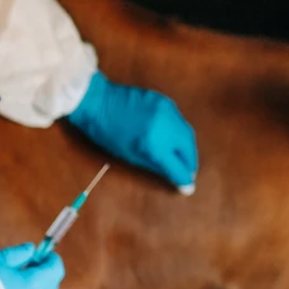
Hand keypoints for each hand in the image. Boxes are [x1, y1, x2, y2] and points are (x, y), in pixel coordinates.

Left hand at [67, 71, 197, 192]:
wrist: (98, 101)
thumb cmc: (107, 134)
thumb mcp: (130, 156)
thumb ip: (156, 166)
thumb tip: (174, 176)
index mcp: (154, 145)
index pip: (178, 166)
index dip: (184, 179)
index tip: (188, 188)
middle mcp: (166, 127)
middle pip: (188, 148)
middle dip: (191, 162)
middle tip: (188, 172)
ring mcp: (167, 110)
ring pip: (187, 132)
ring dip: (188, 148)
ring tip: (184, 158)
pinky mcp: (165, 101)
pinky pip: (178, 120)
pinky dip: (179, 132)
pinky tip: (174, 139)